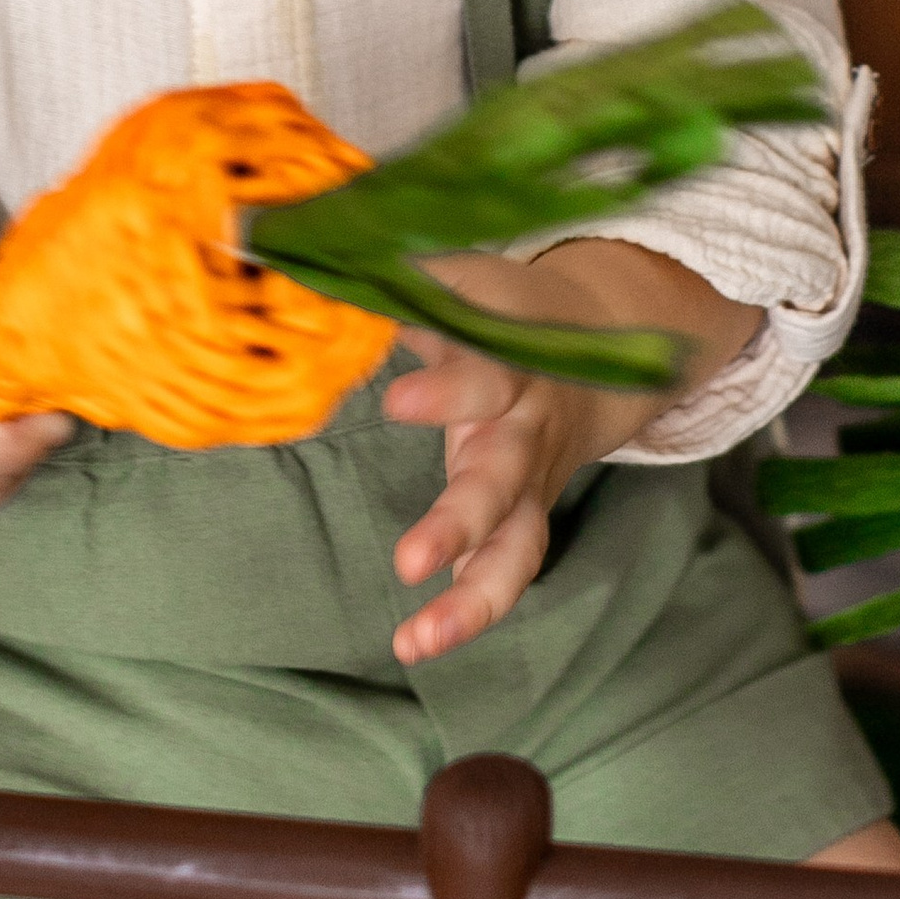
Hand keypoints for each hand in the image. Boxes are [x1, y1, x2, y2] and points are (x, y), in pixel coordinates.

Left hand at [377, 241, 758, 666]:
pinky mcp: (529, 515)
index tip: (395, 400)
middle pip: (501, 477)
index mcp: (509, 357)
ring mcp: (532, 479)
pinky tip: (417, 642)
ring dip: (472, 597)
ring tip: (417, 638)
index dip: (444, 387)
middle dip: (459, 521)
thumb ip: (394, 279)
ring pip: (517, 544)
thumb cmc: (504, 309)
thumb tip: (294, 256)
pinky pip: (508, 572)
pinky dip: (467, 610)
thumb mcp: (462, 280)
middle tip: (409, 559)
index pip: (480, 372)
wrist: (606, 343)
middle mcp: (526, 425)